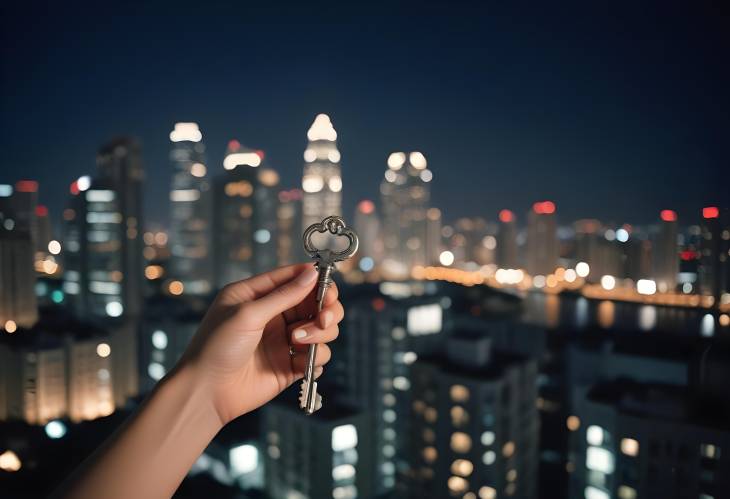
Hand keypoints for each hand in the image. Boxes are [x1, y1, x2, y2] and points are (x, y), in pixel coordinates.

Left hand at [177, 264, 342, 424]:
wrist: (206, 392)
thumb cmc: (216, 347)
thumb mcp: (248, 313)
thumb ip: (283, 295)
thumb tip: (310, 274)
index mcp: (257, 295)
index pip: (294, 278)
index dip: (315, 279)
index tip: (327, 287)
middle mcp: (274, 315)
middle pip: (315, 303)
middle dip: (326, 308)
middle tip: (323, 317)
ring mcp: (284, 341)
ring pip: (322, 329)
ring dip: (320, 334)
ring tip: (298, 342)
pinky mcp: (291, 365)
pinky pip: (318, 356)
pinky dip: (318, 357)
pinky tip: (303, 362)